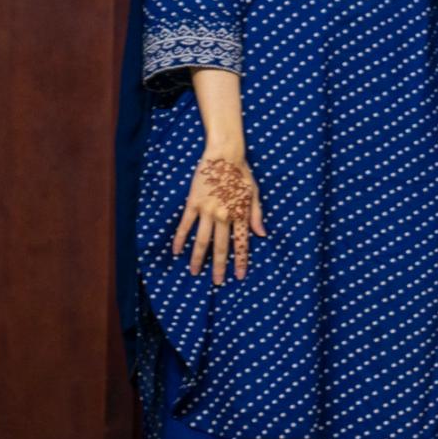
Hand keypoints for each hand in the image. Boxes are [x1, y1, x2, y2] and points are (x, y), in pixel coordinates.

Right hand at [170, 141, 263, 280]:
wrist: (224, 155)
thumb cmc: (242, 173)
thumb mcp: (255, 194)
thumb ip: (256, 215)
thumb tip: (261, 234)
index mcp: (240, 214)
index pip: (240, 243)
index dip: (240, 261)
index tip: (239, 276)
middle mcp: (223, 216)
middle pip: (220, 247)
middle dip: (219, 267)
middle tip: (217, 282)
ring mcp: (207, 210)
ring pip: (201, 240)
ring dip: (198, 258)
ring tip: (195, 273)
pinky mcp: (193, 204)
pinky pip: (185, 225)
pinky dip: (180, 239)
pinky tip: (176, 251)